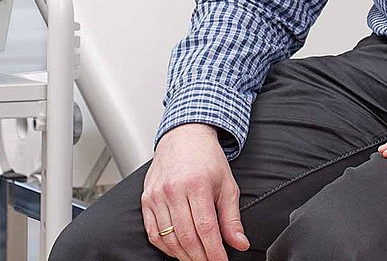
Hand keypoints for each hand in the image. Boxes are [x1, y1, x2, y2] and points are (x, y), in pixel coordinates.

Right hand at [142, 123, 250, 260]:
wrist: (184, 137)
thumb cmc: (207, 159)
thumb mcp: (227, 185)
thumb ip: (232, 218)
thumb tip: (240, 243)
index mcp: (196, 185)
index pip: (206, 229)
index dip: (214, 252)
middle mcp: (173, 190)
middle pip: (186, 237)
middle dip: (200, 258)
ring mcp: (156, 196)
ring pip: (168, 238)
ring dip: (183, 255)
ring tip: (197, 258)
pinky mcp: (146, 199)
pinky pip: (152, 232)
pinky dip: (166, 247)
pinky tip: (178, 249)